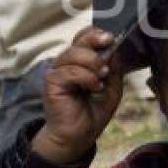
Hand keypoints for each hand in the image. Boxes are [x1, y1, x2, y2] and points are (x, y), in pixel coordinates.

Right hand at [32, 27, 123, 164]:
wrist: (81, 134)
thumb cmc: (94, 109)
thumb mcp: (112, 86)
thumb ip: (114, 67)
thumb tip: (115, 49)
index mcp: (82, 59)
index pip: (85, 36)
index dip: (96, 33)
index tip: (110, 38)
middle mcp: (68, 62)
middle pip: (79, 40)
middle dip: (96, 42)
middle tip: (108, 50)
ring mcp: (58, 71)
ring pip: (73, 53)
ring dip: (92, 62)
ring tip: (101, 76)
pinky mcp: (52, 83)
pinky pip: (69, 71)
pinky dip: (85, 77)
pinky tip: (94, 86)